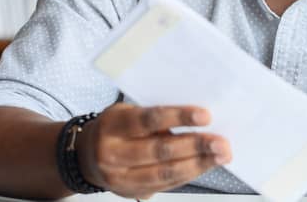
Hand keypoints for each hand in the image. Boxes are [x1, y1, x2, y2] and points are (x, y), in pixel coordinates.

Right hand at [76, 103, 231, 198]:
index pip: (149, 120)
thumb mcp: (126, 113)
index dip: (178, 117)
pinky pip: (166, 185)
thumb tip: (197, 120)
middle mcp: (113, 153)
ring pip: (165, 172)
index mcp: (113, 125)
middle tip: (221, 142)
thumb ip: (155, 117)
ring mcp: (121, 177)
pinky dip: (189, 174)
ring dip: (198, 164)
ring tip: (220, 155)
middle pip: (160, 150)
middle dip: (196, 146)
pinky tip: (205, 165)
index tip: (205, 115)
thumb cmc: (115, 127)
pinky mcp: (131, 193)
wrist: (86, 156)